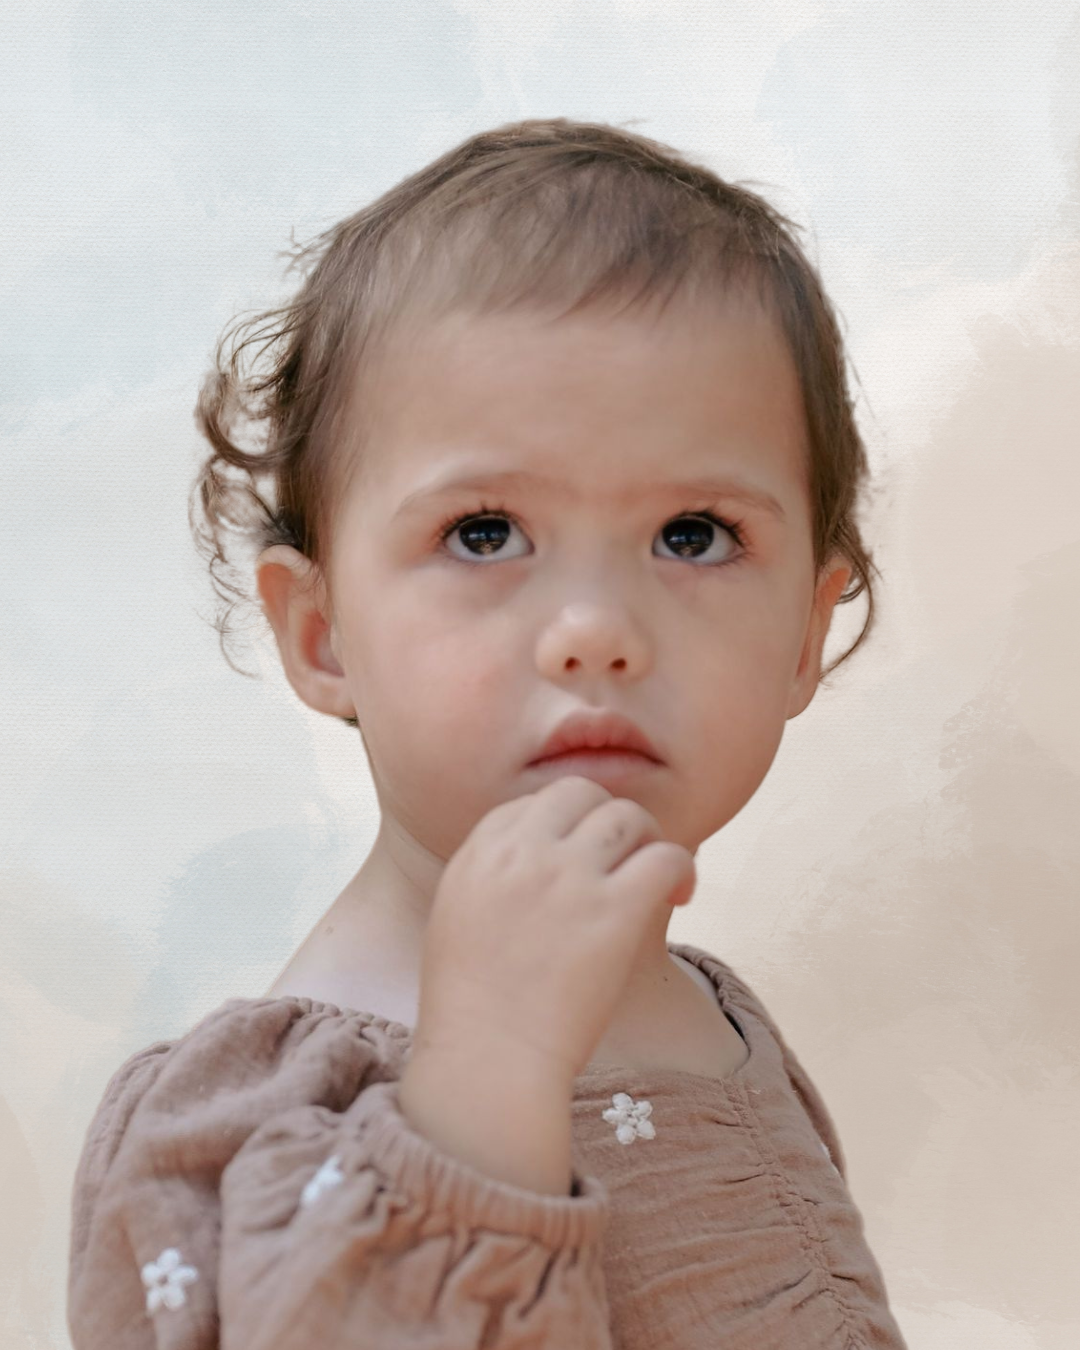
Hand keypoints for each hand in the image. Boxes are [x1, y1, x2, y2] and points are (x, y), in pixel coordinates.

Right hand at [411, 776, 696, 1084]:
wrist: (488, 1061)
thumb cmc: (471, 1010)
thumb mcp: (455, 919)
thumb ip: (490, 877)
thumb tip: (532, 856)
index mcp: (479, 852)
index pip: (533, 804)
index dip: (564, 826)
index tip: (581, 858)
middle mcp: (524, 851)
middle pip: (580, 793)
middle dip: (606, 818)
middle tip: (624, 859)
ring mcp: (570, 876)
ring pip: (628, 816)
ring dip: (647, 840)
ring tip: (655, 879)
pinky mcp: (615, 909)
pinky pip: (666, 856)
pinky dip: (681, 868)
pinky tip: (679, 896)